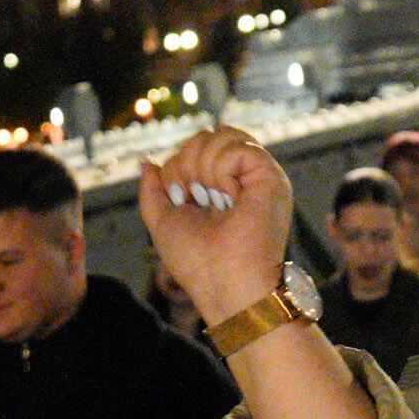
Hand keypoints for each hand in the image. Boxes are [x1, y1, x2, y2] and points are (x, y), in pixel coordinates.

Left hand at [138, 127, 293, 327]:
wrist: (224, 283)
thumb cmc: (197, 262)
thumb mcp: (162, 221)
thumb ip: (153, 191)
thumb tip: (148, 161)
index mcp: (221, 187)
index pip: (195, 148)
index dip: (177, 168)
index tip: (183, 201)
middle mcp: (242, 178)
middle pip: (206, 135)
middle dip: (186, 163)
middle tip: (195, 198)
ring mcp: (258, 176)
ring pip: (221, 134)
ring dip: (202, 167)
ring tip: (213, 200)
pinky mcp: (271, 176)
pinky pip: (237, 147)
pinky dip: (221, 171)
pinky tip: (230, 199)